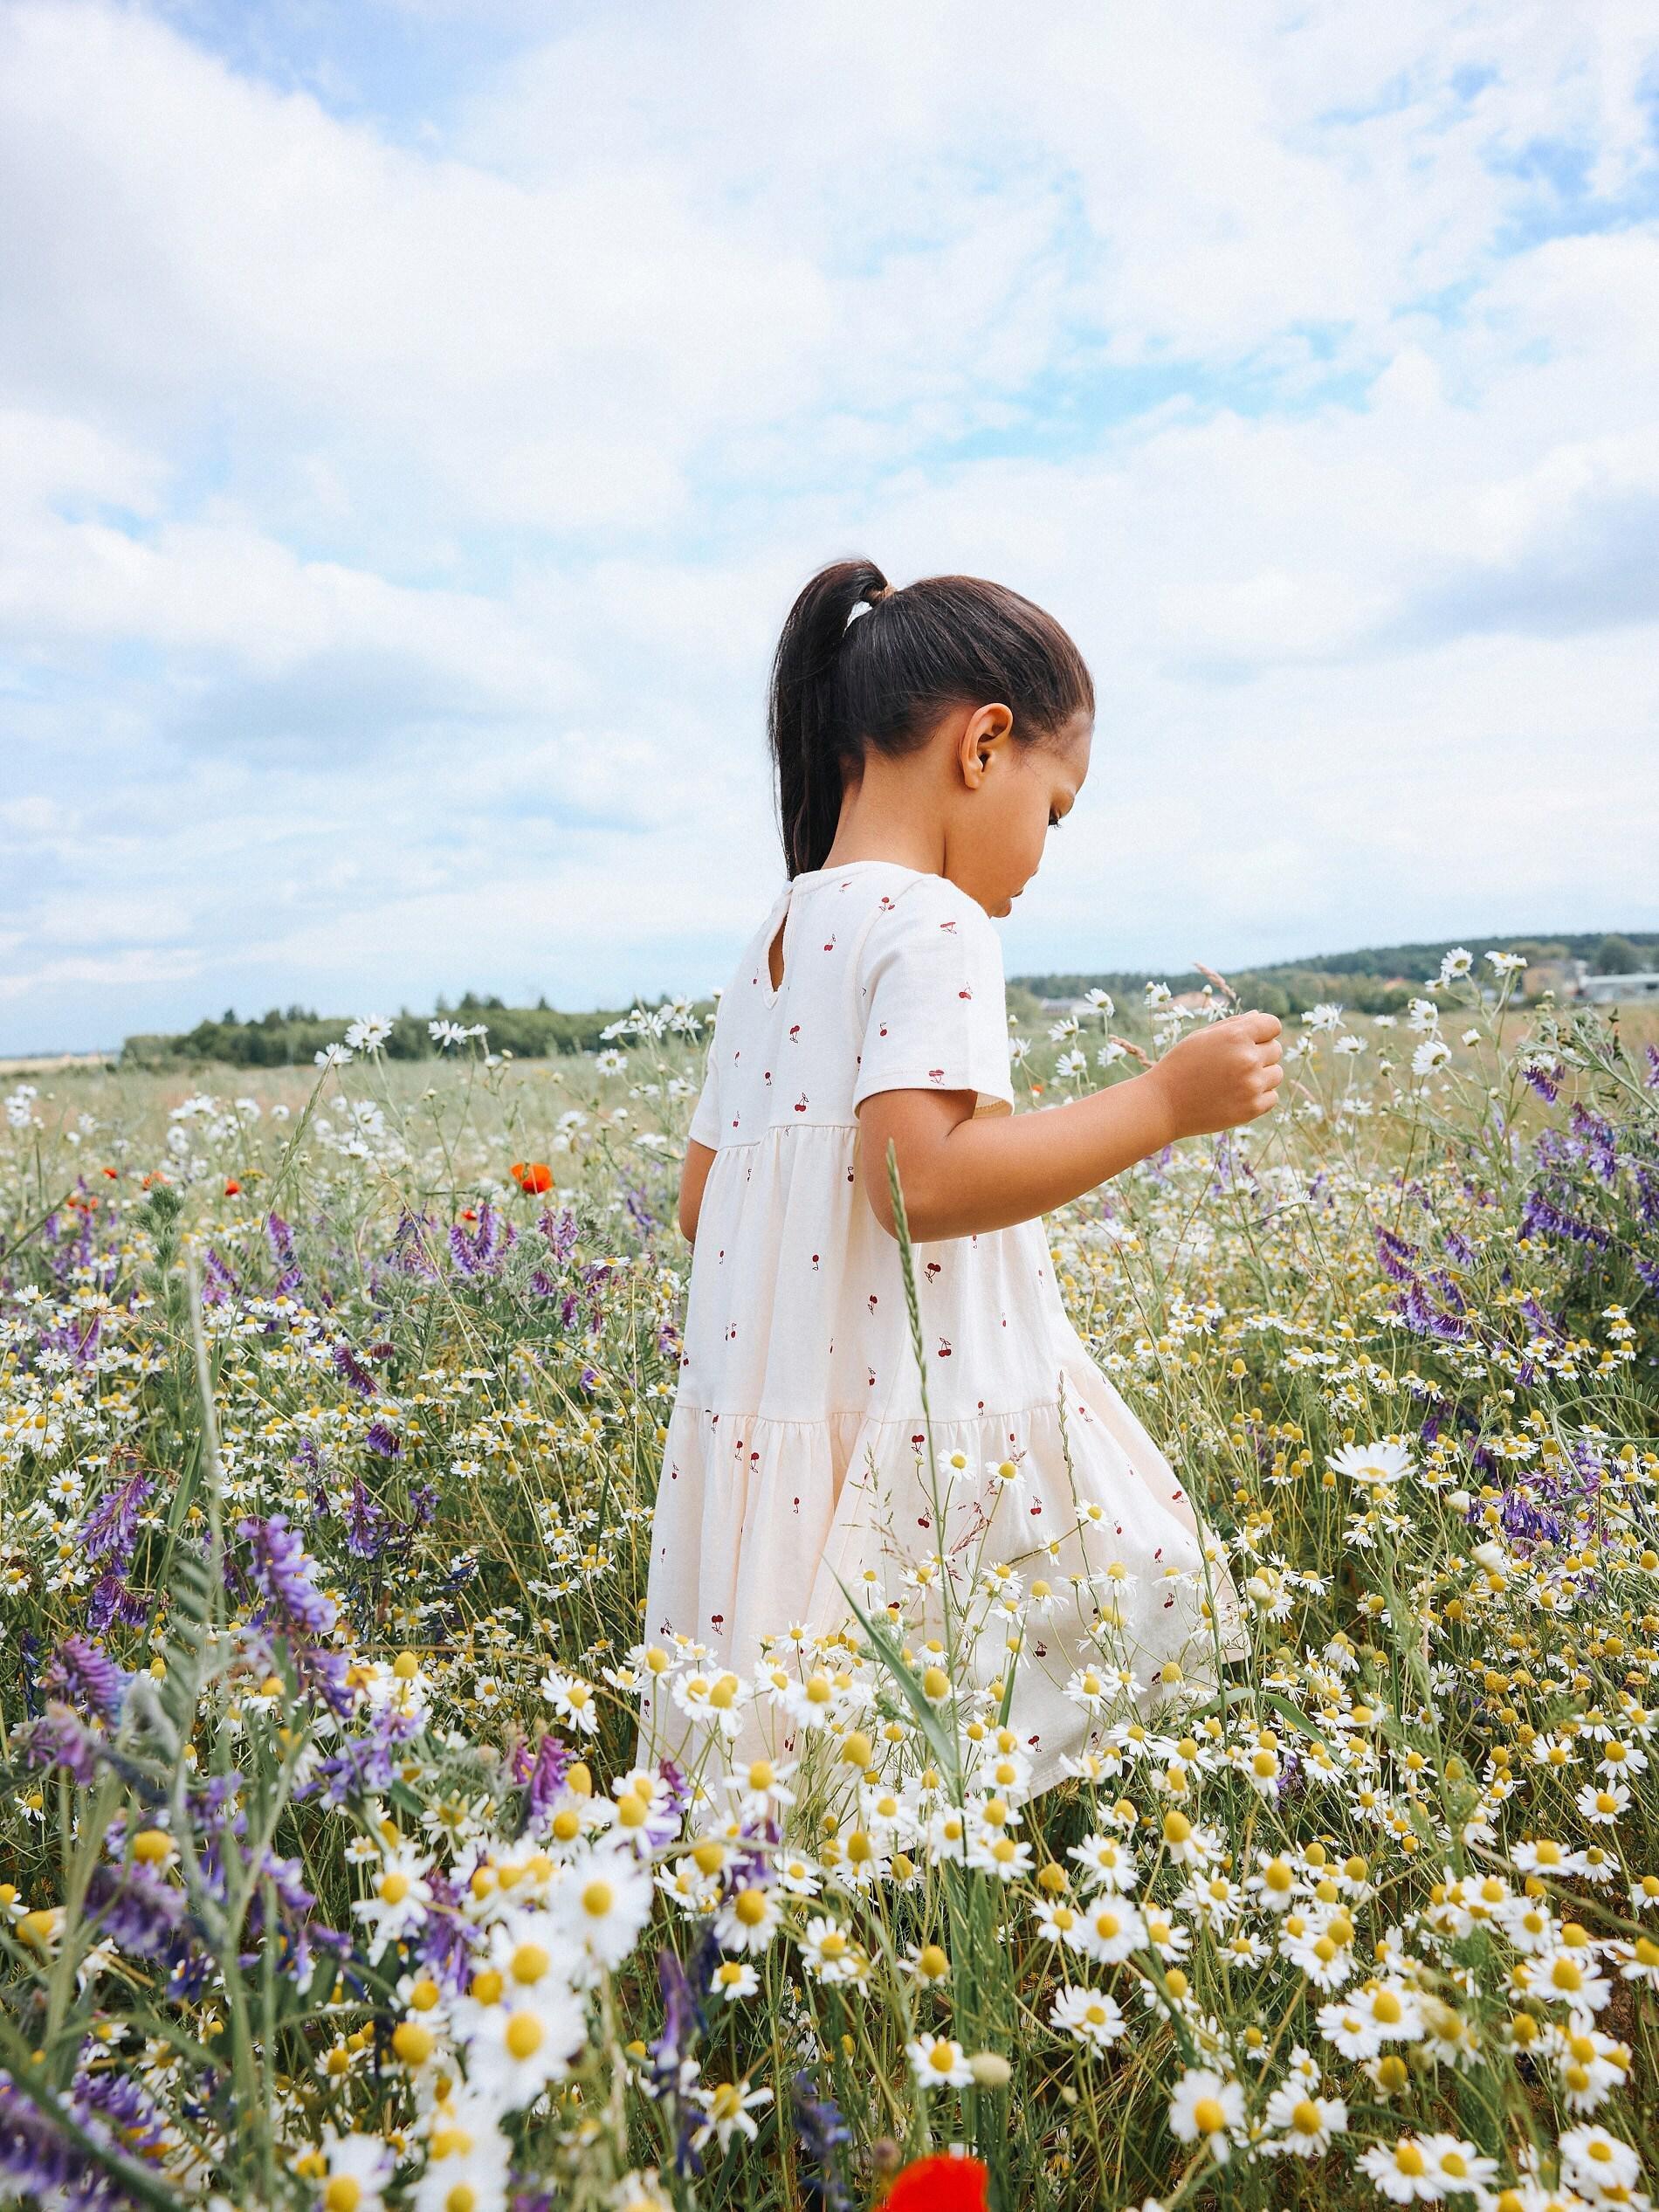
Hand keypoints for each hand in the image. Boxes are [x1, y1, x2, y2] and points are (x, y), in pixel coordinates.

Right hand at [1145, 1010, 1283, 1140]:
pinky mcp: (1252, 1109)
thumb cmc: (1180, 1065)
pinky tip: (1236, 1096)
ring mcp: (1252, 1085)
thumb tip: (1259, 1017)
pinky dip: (1259, 1096)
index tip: (1249, 1040)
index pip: (1272, 1025)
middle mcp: (1248, 1058)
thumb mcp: (1201, 1037)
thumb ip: (1233, 1025)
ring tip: (1234, 1081)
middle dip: (1260, 1053)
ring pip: (1277, 1074)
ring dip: (1262, 1075)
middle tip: (1233, 1064)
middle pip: (1276, 1049)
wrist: (1162, 1104)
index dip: (1262, 1031)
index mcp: (1236, 1035)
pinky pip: (1272, 1097)